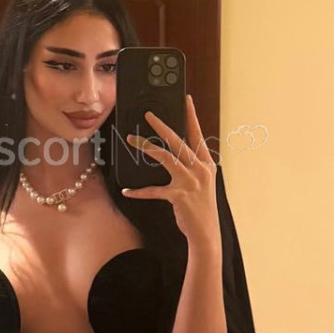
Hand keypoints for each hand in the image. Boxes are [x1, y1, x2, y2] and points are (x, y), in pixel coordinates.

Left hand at [122, 93, 219, 248]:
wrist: (205, 233)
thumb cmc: (200, 206)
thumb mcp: (201, 182)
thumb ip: (190, 166)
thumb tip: (172, 151)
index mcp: (206, 164)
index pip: (198, 135)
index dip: (191, 116)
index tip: (186, 100)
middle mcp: (200, 169)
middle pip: (178, 141)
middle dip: (162, 125)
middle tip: (149, 114)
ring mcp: (190, 182)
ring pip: (165, 157)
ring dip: (146, 147)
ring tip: (131, 140)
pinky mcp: (179, 196)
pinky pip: (154, 190)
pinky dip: (139, 191)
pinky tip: (127, 190)